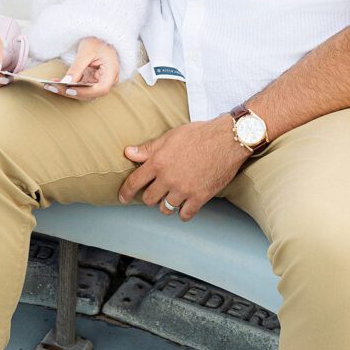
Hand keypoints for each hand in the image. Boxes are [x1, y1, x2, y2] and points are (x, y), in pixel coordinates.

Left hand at [45, 37, 118, 100]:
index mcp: (111, 72)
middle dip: (71, 92)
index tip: (70, 90)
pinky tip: (55, 83)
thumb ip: (77, 67)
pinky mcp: (91, 81)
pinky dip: (68, 87)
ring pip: (84, 93)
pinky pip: (80, 88)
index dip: (85, 92)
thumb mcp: (87, 50)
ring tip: (50, 86)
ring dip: (67, 91)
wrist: (101, 37)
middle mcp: (107, 80)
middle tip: (54, 87)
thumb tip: (66, 82)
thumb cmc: (98, 41)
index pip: (101, 89)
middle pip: (90, 93)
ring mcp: (99, 82)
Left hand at [117, 117, 250, 220]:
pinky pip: (185, 215)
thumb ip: (148, 148)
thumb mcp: (170, 137)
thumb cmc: (198, 134)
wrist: (226, 140)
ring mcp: (184, 190)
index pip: (135, 182)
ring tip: (170, 198)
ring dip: (165, 205)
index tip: (123, 198)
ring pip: (165, 209)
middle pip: (149, 199)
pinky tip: (184, 207)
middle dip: (149, 197)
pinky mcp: (199, 197)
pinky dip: (182, 213)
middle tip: (154, 192)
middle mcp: (168, 178)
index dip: (126, 192)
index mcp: (158, 162)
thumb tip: (128, 153)